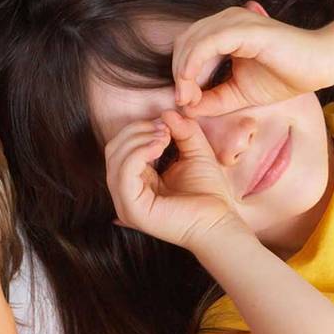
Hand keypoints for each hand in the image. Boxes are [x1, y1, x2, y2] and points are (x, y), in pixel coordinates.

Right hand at [105, 110, 244, 248]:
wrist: (220, 221)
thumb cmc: (209, 193)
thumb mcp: (196, 151)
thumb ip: (183, 131)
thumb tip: (166, 112)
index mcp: (137, 180)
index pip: (121, 146)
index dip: (140, 128)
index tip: (165, 123)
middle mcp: (126, 192)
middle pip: (113, 148)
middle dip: (137, 131)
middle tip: (164, 129)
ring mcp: (126, 202)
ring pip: (115, 158)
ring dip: (138, 139)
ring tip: (164, 137)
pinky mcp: (132, 209)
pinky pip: (123, 173)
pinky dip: (138, 153)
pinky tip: (159, 147)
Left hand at [172, 2, 333, 116]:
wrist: (320, 66)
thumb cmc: (285, 76)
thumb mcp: (239, 93)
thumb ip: (213, 100)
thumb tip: (186, 109)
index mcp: (224, 31)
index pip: (187, 48)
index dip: (180, 75)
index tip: (184, 103)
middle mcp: (226, 20)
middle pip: (184, 43)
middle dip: (179, 75)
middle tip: (185, 102)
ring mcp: (234, 21)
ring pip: (191, 42)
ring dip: (184, 72)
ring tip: (190, 98)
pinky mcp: (244, 28)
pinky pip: (207, 43)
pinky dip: (194, 63)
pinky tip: (192, 83)